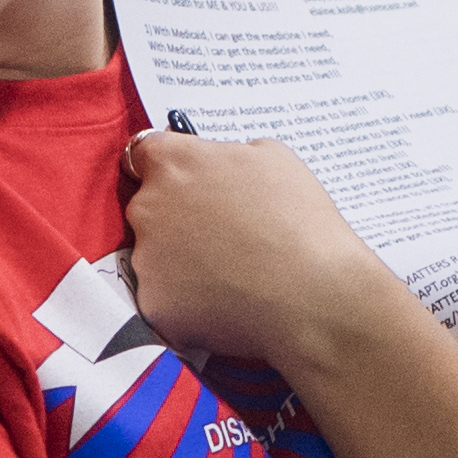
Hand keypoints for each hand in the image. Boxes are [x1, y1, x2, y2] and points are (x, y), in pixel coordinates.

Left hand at [118, 129, 403, 374]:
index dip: (166, 167)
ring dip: (179, 262)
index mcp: (175, 163)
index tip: (183, 181)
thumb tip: (216, 165)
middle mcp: (148, 207)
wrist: (313, 297)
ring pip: (153, 257)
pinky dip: (185, 303)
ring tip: (227, 275)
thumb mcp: (273, 158)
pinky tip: (222, 304)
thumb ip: (228, 154)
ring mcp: (145, 259)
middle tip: (219, 236)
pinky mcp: (152, 305)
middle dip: (174, 218)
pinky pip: (164, 299)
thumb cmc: (301, 222)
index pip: (143, 152)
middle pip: (147, 207)